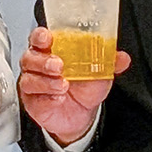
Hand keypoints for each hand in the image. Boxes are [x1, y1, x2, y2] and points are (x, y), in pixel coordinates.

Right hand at [17, 27, 129, 145]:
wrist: (82, 115)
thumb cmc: (84, 88)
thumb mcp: (99, 72)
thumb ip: (108, 62)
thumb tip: (122, 57)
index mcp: (52, 50)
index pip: (39, 38)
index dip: (40, 36)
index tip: (48, 38)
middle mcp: (38, 65)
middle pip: (30, 57)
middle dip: (43, 61)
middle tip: (59, 66)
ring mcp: (33, 83)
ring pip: (29, 78)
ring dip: (46, 81)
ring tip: (63, 85)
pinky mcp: (32, 101)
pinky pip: (33, 98)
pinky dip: (47, 97)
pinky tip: (58, 98)